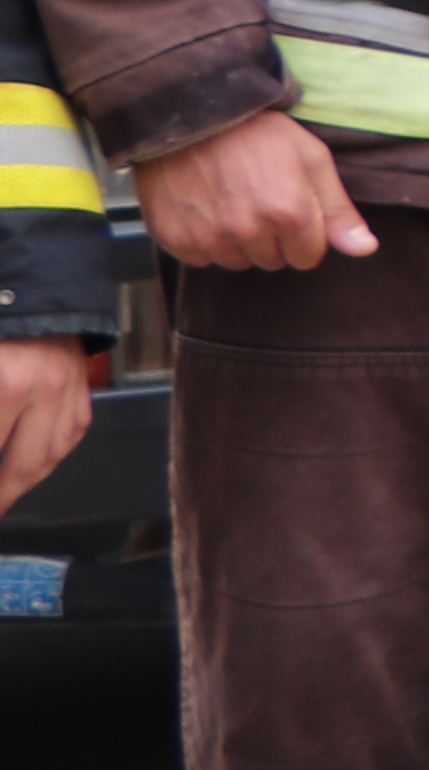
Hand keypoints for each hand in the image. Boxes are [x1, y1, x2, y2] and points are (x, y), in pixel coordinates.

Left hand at [0, 334, 91, 514]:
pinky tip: (29, 464)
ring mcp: (68, 386)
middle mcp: (44, 390)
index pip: (1, 457)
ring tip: (4, 494)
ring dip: (22, 483)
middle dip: (2, 493)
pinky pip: (70, 431)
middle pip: (21, 467)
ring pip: (49, 456)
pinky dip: (49, 455)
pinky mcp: (81, 381)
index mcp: (8, 386)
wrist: (29, 275)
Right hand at [135, 110, 370, 271]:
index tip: (292, 209)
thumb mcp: (312, 159)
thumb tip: (365, 250)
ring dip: (239, 242)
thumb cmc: (259, 133)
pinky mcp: (175, 239)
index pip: (308, 258)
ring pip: (237, 262)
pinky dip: (205, 240)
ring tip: (231, 201)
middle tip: (259, 199)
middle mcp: (248, 232)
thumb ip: (339, 211)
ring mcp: (208, 237)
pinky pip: (201, 258)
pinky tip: (205, 208)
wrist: (193, 116)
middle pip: (273, 262)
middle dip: (273, 239)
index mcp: (289, 215)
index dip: (304, 235)